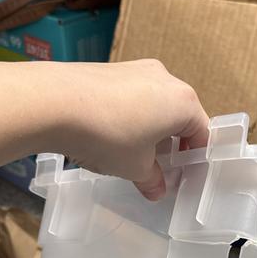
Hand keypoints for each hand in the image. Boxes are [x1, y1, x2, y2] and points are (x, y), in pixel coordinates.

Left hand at [49, 59, 208, 199]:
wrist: (54, 102)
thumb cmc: (107, 134)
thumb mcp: (135, 167)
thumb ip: (152, 179)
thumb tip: (157, 189)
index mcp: (183, 102)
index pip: (202, 132)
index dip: (194, 158)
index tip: (182, 175)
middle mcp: (165, 79)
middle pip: (178, 116)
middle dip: (170, 144)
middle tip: (156, 168)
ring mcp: (136, 69)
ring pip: (153, 104)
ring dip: (148, 130)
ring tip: (128, 153)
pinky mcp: (111, 69)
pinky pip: (130, 96)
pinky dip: (127, 116)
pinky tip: (107, 135)